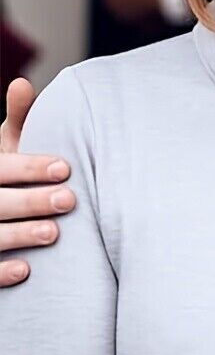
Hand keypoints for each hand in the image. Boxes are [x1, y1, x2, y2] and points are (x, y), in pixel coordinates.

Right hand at [0, 78, 74, 287]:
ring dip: (18, 235)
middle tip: (69, 200)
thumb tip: (23, 83)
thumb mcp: (5, 147)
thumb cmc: (4, 176)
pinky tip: (26, 271)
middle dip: (30, 201)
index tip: (66, 168)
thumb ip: (17, 121)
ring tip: (53, 233)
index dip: (29, 167)